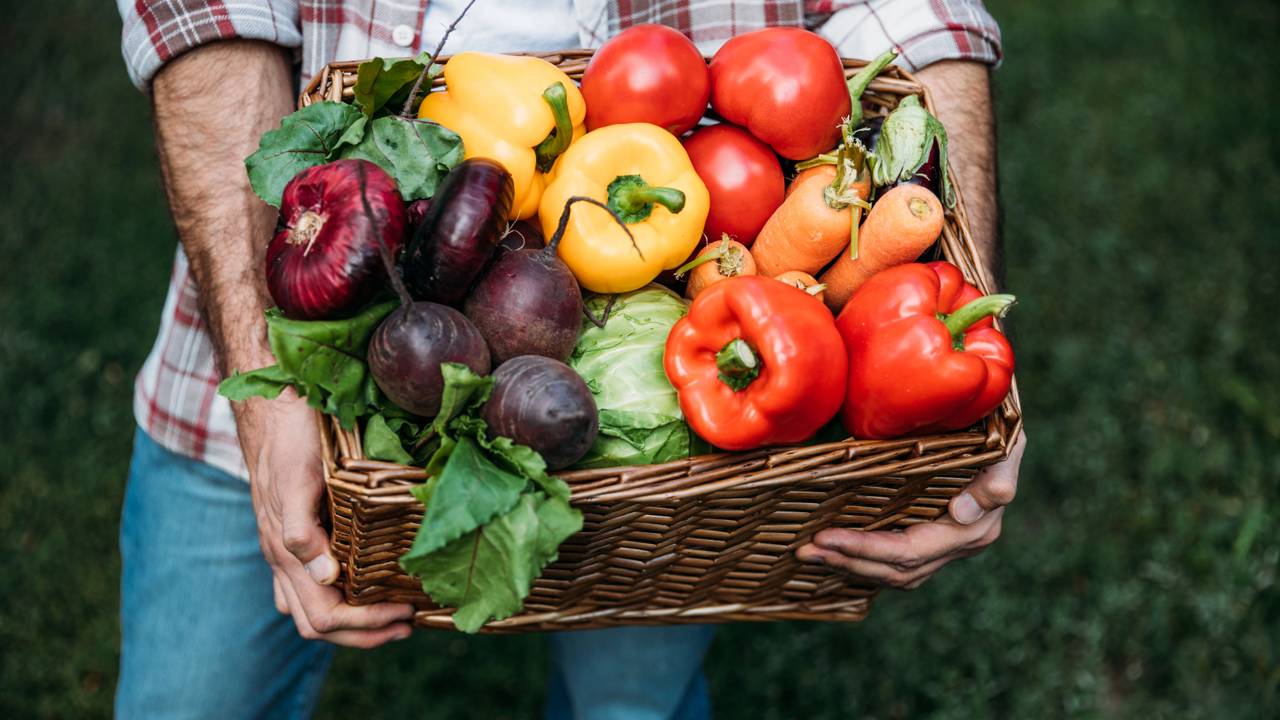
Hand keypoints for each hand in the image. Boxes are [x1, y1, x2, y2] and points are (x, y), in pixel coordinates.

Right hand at [236, 391, 415, 646]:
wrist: (273, 408)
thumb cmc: (289, 441)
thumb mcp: (297, 481)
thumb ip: (302, 532)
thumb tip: (327, 578)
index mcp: (284, 554)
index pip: (323, 617)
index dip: (365, 625)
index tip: (405, 613)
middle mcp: (283, 560)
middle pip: (317, 625)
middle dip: (365, 634)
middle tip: (408, 623)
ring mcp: (285, 551)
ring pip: (311, 611)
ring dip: (355, 624)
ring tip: (395, 615)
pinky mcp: (295, 536)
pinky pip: (311, 585)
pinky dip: (343, 599)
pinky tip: (367, 587)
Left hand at [796, 431, 1024, 588]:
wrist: (999, 425)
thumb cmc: (998, 429)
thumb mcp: (1006, 446)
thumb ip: (996, 479)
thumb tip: (962, 513)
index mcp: (974, 529)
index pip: (910, 551)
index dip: (866, 549)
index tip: (826, 537)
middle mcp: (959, 545)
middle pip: (896, 569)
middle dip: (847, 560)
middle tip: (804, 549)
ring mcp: (945, 547)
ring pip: (893, 573)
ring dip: (848, 565)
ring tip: (809, 553)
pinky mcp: (931, 539)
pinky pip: (894, 564)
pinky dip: (861, 562)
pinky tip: (832, 554)